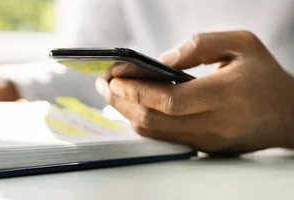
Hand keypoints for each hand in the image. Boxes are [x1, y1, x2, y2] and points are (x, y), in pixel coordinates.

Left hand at [96, 30, 293, 154]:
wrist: (289, 114)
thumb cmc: (264, 75)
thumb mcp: (241, 44)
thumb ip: (199, 46)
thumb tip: (158, 62)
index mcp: (227, 94)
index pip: (171, 101)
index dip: (137, 91)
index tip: (114, 78)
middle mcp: (216, 123)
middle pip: (155, 120)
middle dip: (121, 101)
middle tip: (103, 84)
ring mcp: (209, 141)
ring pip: (155, 133)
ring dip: (128, 112)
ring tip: (112, 92)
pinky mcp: (204, 149)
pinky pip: (165, 138)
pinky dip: (144, 121)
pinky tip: (132, 105)